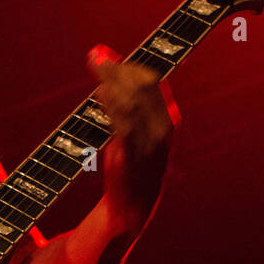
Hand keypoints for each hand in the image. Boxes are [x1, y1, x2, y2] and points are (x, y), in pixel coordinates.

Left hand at [87, 44, 179, 230]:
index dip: (128, 65)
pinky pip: (124, 123)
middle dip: (118, 67)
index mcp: (167, 120)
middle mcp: (163, 128)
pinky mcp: (132, 154)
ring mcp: (149, 141)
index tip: (105, 55)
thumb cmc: (132, 167)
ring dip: (113, 79)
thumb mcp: (135, 134)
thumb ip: (125, 107)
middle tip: (95, 55)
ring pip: (134, 100)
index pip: (152, 82)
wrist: (132, 208)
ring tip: (95, 65)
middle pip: (144, 86)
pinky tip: (101, 91)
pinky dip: (113, 104)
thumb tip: (106, 79)